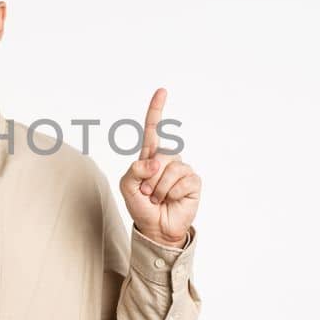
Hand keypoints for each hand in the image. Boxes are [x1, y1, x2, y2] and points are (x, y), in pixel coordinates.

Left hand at [119, 88, 200, 247]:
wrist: (156, 228)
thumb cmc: (141, 206)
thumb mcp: (127, 188)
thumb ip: (133, 171)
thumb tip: (153, 162)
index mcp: (150, 156)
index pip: (154, 129)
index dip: (157, 110)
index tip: (161, 91)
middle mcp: (167, 159)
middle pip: (158, 156)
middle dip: (148, 179)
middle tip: (147, 193)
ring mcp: (181, 169)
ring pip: (168, 171)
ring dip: (158, 189)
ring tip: (158, 198)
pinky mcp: (193, 181)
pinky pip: (181, 181)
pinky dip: (171, 194)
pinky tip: (171, 200)